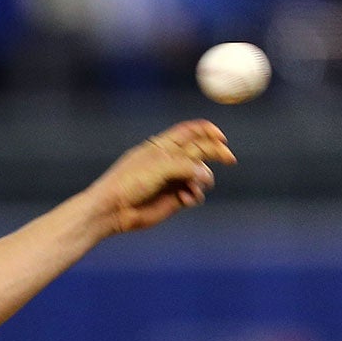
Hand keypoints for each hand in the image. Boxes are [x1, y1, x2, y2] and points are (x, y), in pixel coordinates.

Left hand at [87, 120, 234, 234]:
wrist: (112, 210)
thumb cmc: (130, 182)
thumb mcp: (160, 165)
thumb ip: (187, 165)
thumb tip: (207, 174)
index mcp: (163, 146)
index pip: (190, 132)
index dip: (207, 131)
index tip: (220, 136)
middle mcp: (170, 161)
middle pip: (201, 151)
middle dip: (216, 153)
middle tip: (228, 159)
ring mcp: (173, 180)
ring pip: (201, 175)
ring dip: (203, 179)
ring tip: (192, 186)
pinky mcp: (174, 199)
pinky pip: (194, 194)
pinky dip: (195, 194)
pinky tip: (185, 198)